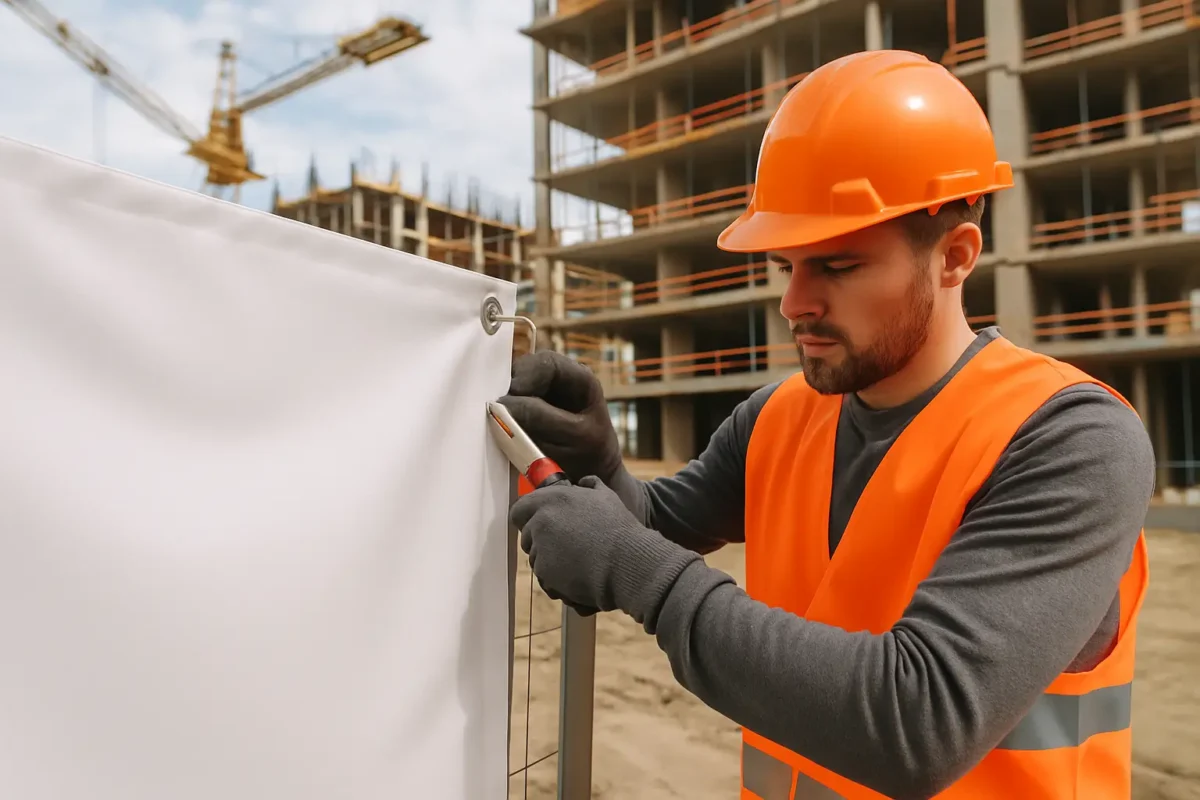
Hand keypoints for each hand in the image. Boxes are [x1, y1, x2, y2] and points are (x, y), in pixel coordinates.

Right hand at [497, 352, 622, 484]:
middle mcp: (557, 380)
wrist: (589, 478)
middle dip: (510, 389)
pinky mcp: (524, 411)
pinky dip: (501, 415)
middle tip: (498, 412)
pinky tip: (500, 427)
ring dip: (504, 404)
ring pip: (512, 387)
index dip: (525, 375)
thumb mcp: (572, 436)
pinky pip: (507, 406)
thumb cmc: (590, 456)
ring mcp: (539, 394)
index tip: (509, 397)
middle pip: (525, 371)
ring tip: (499, 421)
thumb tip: (502, 405)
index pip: (547, 363)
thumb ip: (541, 418)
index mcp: (579, 378)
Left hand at [511, 476, 684, 618]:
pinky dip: (558, 580)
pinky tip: (579, 575)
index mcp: (552, 500)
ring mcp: (541, 549)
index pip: (519, 509)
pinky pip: (546, 578)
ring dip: (551, 561)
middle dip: (543, 541)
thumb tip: (584, 483)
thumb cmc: (619, 529)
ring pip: (537, 559)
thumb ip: (590, 486)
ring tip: (578, 561)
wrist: (626, 562)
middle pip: (528, 536)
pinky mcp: (545, 573)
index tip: (541, 524)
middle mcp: (541, 522)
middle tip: (567, 545)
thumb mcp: (606, 497)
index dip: (528, 518)